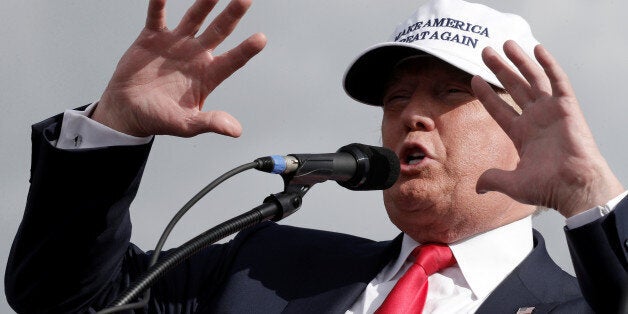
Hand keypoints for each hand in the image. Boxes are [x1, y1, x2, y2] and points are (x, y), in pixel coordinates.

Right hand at [93, 0, 265, 137]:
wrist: (127, 111)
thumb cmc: (159, 119)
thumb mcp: (186, 125)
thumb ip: (210, 123)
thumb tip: (236, 130)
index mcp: (207, 75)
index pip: (233, 60)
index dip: (246, 50)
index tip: (261, 39)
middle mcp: (196, 56)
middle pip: (219, 31)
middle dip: (232, 15)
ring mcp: (176, 44)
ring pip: (194, 18)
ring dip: (205, 3)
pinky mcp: (152, 38)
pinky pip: (158, 16)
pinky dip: (160, 3)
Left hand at [471, 40, 623, 217]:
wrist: (574, 188)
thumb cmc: (548, 188)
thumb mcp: (513, 184)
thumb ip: (493, 179)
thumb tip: (477, 187)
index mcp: (522, 134)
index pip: (499, 108)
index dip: (486, 93)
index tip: (473, 78)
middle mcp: (535, 119)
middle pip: (513, 87)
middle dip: (499, 69)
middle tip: (486, 52)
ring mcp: (551, 112)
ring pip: (532, 79)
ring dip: (520, 60)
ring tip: (505, 44)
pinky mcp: (567, 108)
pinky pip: (558, 81)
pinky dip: (549, 65)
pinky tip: (537, 49)